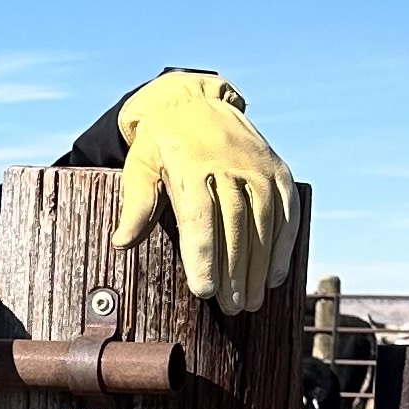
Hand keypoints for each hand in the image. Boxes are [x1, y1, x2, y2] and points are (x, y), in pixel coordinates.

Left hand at [114, 72, 300, 317]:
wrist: (193, 102)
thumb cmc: (161, 144)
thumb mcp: (139, 166)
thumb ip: (136, 205)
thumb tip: (121, 242)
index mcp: (192, 165)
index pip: (201, 218)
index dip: (204, 257)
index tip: (204, 290)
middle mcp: (230, 165)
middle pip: (235, 226)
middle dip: (233, 272)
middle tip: (230, 307)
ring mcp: (258, 167)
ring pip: (264, 224)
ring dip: (260, 267)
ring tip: (250, 301)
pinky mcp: (278, 170)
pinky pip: (287, 212)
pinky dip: (284, 246)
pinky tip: (274, 276)